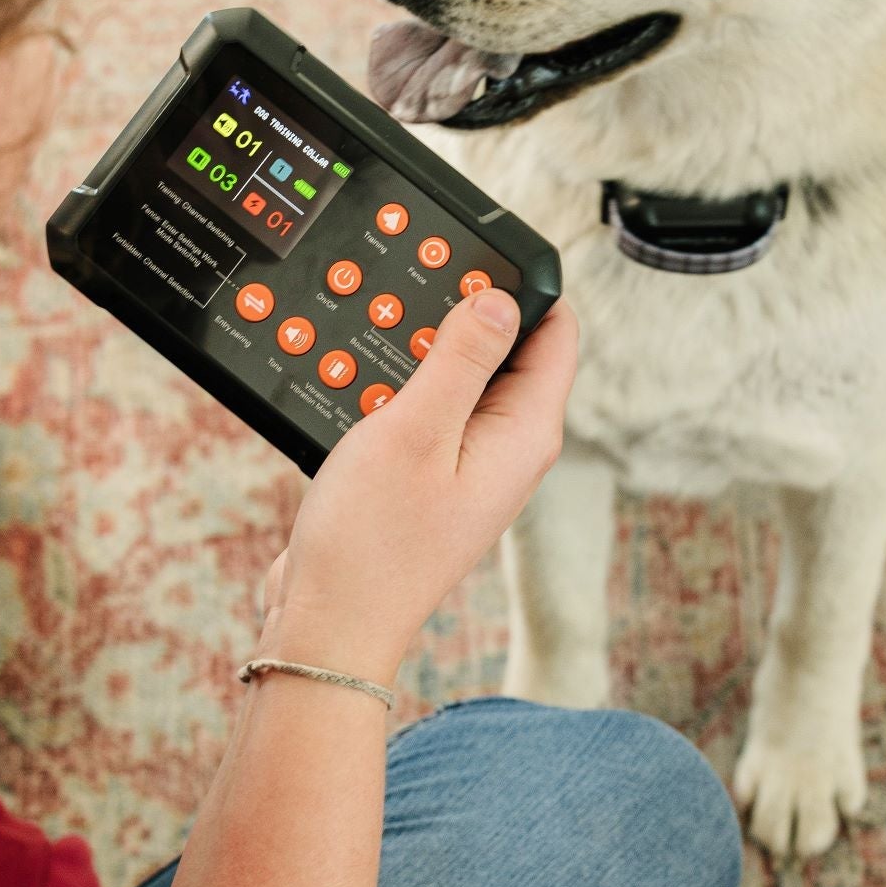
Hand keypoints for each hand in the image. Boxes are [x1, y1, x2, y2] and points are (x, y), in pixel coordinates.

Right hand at [260, 292, 577, 687]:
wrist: (329, 623)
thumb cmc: (370, 542)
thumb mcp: (414, 428)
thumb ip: (461, 357)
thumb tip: (499, 298)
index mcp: (526, 434)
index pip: (556, 330)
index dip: (519, 285)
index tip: (467, 263)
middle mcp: (510, 450)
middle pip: (509, 349)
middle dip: (464, 316)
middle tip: (410, 308)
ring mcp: (473, 466)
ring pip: (462, 379)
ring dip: (425, 357)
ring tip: (384, 359)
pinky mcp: (435, 479)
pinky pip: (430, 412)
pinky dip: (402, 393)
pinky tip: (365, 394)